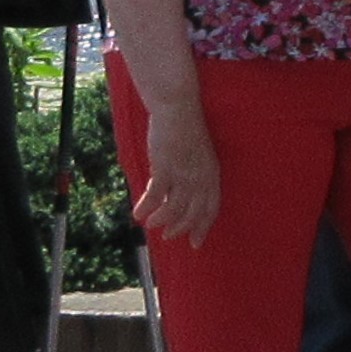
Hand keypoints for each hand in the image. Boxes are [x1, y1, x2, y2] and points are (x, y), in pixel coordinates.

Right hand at [131, 107, 220, 248]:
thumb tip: (180, 193)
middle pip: (193, 212)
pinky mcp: (165, 169)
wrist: (178, 109)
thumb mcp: (199, 154)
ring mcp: (183, 174)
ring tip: (151, 225)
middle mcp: (201, 178)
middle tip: (169, 237)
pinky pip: (156, 196)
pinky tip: (138, 214)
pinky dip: (147, 207)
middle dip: (181, 228)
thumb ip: (194, 174)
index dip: (203, 226)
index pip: (211, 207)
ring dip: (162, 220)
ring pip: (174, 208)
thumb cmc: (187, 129)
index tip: (196, 242)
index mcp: (212, 174)